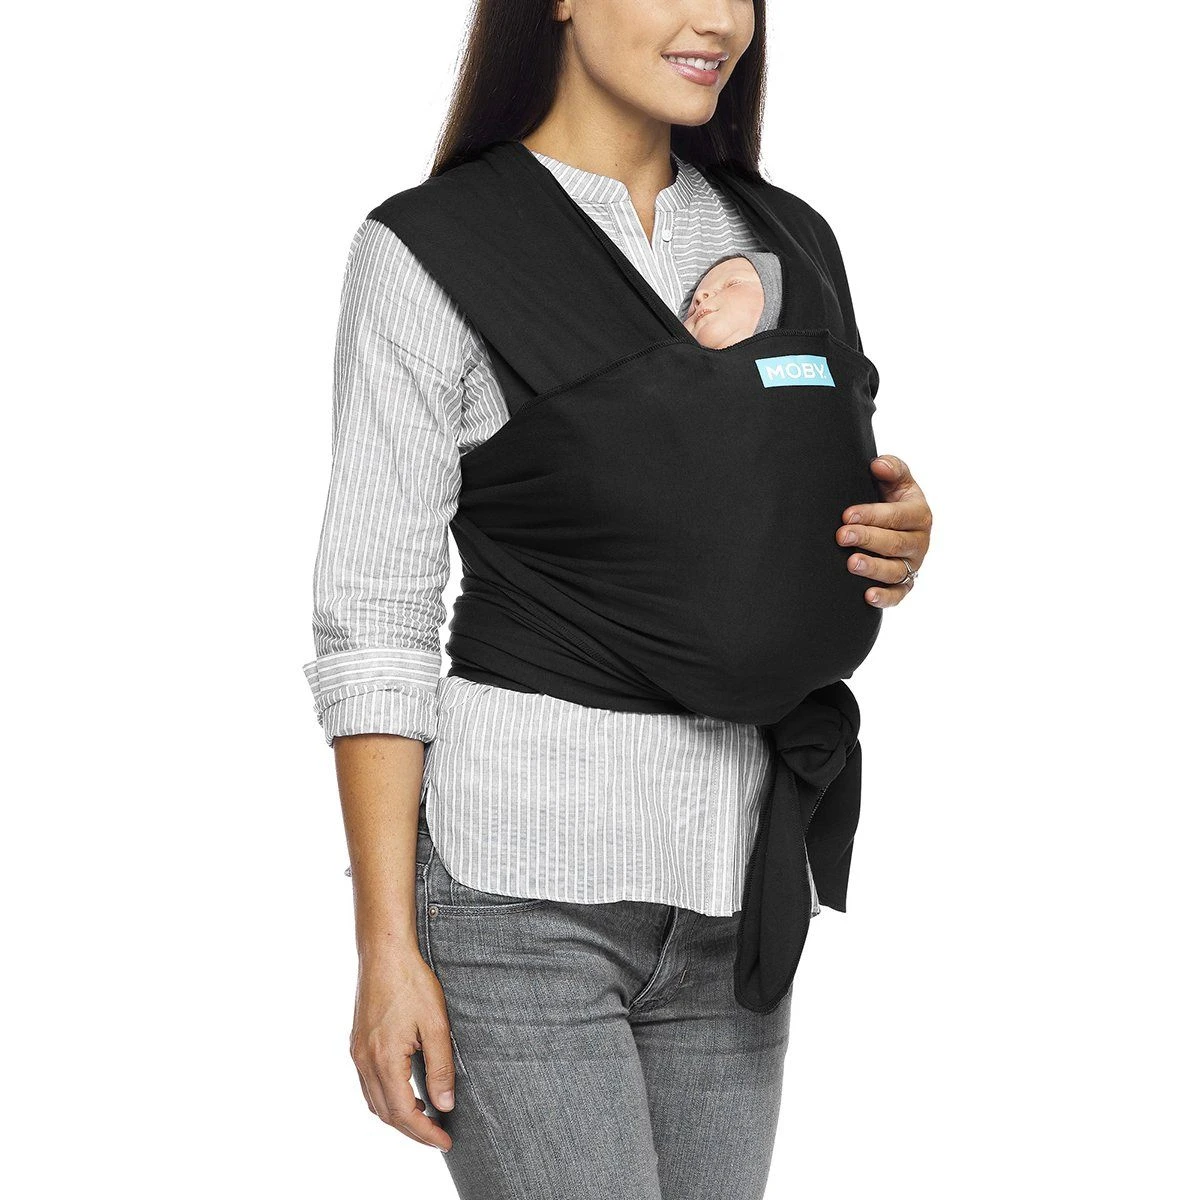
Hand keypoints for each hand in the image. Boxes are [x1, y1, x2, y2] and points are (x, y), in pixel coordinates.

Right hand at [349, 949, 454, 1151]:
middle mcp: (364, 1061)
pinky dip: (387, 1098)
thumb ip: (441, 1068)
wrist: (385, 952)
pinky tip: (405, 1095)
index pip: (403, 1113)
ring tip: (426, 1120)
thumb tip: (445, 1104)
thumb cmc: (412, 982)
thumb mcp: (436, 1024)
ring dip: (398, 1117)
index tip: (445, 1141)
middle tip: (439, 1136)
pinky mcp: (357, 1044)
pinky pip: (369, 1085)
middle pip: (386, 1114)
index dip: (425, 1133)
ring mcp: (357, 1053)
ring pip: (374, 1102)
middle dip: (413, 1130)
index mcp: (384, 1058)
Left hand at [837, 454, 931, 607]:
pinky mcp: (904, 585)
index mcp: (919, 514)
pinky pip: (897, 595)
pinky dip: (884, 598)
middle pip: (895, 544)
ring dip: (873, 568)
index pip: (898, 516)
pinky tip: (867, 596)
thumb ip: (892, 469)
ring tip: (851, 563)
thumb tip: (878, 465)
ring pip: (895, 571)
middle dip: (867, 539)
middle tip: (842, 536)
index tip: (847, 514)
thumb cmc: (890, 500)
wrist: (891, 525)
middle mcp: (919, 542)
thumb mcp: (896, 482)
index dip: (873, 515)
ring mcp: (912, 565)